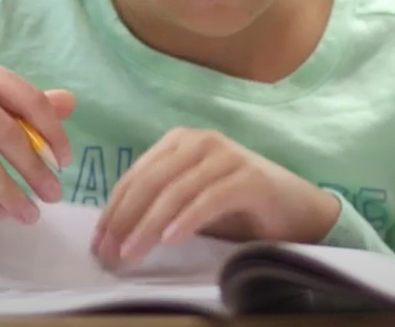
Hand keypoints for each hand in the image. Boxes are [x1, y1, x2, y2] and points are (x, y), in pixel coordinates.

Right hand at [0, 53, 75, 224]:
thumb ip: (23, 104)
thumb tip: (70, 103)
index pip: (26, 97)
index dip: (51, 130)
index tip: (65, 161)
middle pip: (4, 131)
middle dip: (33, 168)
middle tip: (54, 195)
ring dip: (9, 191)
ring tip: (30, 213)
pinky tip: (0, 212)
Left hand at [90, 127, 339, 265]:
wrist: (296, 209)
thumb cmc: (238, 207)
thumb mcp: (189, 201)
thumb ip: (158, 204)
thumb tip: (114, 231)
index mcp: (180, 142)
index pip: (136, 175)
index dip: (113, 210)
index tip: (97, 242)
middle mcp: (201, 141)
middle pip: (151, 182)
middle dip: (125, 220)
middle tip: (108, 253)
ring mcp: (227, 156)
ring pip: (176, 191)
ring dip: (148, 225)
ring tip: (130, 254)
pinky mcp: (250, 177)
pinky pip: (210, 199)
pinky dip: (187, 220)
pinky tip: (170, 240)